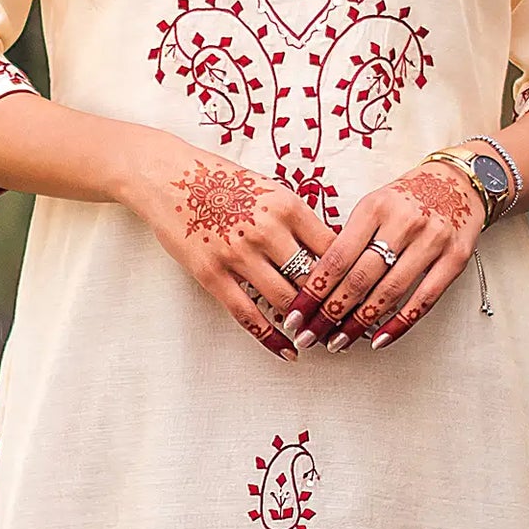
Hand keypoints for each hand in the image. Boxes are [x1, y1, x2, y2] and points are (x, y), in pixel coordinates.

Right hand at [124, 132, 333, 361]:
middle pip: (315, 280)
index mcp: (288, 206)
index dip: (351, 276)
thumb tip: (332, 252)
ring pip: (286, 301)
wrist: (168, 176)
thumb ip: (298, 220)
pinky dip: (271, 337)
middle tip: (349, 327)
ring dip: (307, 325)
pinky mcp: (212, 274)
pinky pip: (247, 314)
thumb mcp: (270, 189)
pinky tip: (288, 351)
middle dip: (334, 307)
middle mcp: (268, 231)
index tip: (361, 295)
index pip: (334, 249)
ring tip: (321, 339)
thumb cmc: (222, 179)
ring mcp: (238, 255)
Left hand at [291, 162, 484, 349]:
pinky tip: (378, 340)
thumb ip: (350, 238)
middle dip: (330, 313)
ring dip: (359, 323)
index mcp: (375, 207)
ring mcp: (432, 240)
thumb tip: (317, 283)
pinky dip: (399, 324)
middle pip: (360, 278)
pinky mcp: (455, 258)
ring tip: (338, 342)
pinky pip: (424, 300)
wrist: (460, 182)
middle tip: (309, 335)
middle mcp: (403, 223)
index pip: (337, 256)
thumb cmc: (407, 198)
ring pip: (389, 292)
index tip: (295, 314)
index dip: (314, 290)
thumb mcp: (374, 205)